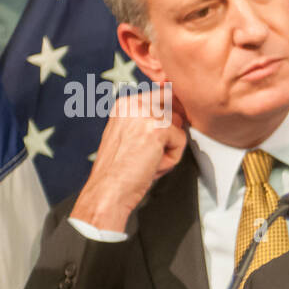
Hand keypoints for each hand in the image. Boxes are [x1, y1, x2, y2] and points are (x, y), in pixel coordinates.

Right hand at [70, 88, 188, 232]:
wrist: (108, 190)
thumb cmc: (118, 171)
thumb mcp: (131, 136)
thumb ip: (149, 122)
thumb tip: (177, 115)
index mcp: (125, 105)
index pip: (163, 97)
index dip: (167, 121)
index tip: (155, 138)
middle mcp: (133, 104)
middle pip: (174, 112)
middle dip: (168, 136)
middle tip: (146, 154)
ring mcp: (144, 115)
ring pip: (178, 127)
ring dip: (168, 148)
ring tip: (147, 160)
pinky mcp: (156, 129)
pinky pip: (181, 141)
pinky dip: (171, 159)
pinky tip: (150, 165)